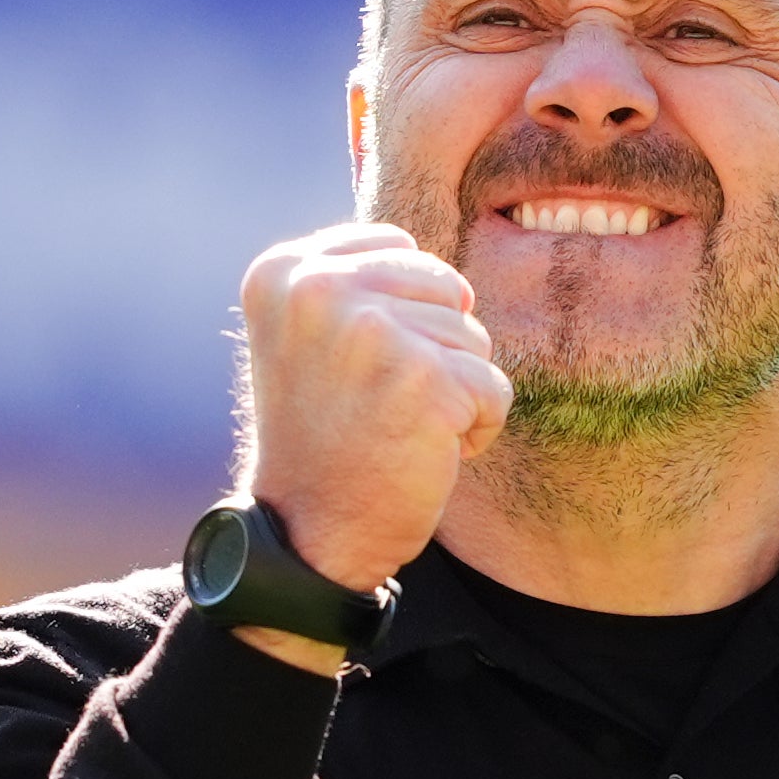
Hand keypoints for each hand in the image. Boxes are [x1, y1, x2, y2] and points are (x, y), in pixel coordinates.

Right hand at [237, 222, 511, 600]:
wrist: (307, 534)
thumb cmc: (323, 436)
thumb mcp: (311, 337)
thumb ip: (354, 281)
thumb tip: (432, 253)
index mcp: (283, 271)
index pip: (398, 244)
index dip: (403, 311)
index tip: (356, 368)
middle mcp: (318, 289)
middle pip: (445, 287)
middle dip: (435, 350)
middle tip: (379, 404)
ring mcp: (371, 331)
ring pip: (474, 339)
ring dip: (454, 392)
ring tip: (395, 429)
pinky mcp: (424, 380)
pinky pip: (494, 389)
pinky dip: (476, 429)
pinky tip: (423, 453)